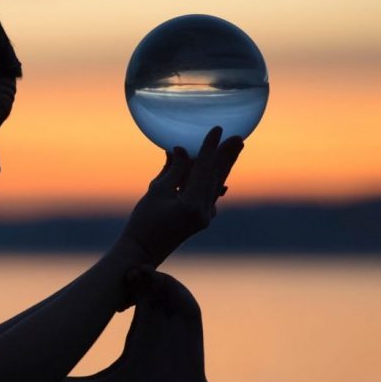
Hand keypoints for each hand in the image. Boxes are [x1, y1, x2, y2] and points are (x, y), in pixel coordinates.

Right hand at [120, 126, 242, 265]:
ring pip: (216, 185)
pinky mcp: (201, 219)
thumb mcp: (156, 191)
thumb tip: (183, 150)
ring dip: (224, 166)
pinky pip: (210, 195)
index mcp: (192, 204)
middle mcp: (204, 211)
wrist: (141, 252)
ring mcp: (205, 217)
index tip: (217, 129)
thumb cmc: (143, 223)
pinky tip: (220, 173)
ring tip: (235, 148)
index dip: (209, 147)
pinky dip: (213, 181)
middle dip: (227, 155)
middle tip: (239, 137)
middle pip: (216, 176)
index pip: (203, 168)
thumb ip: (173, 170)